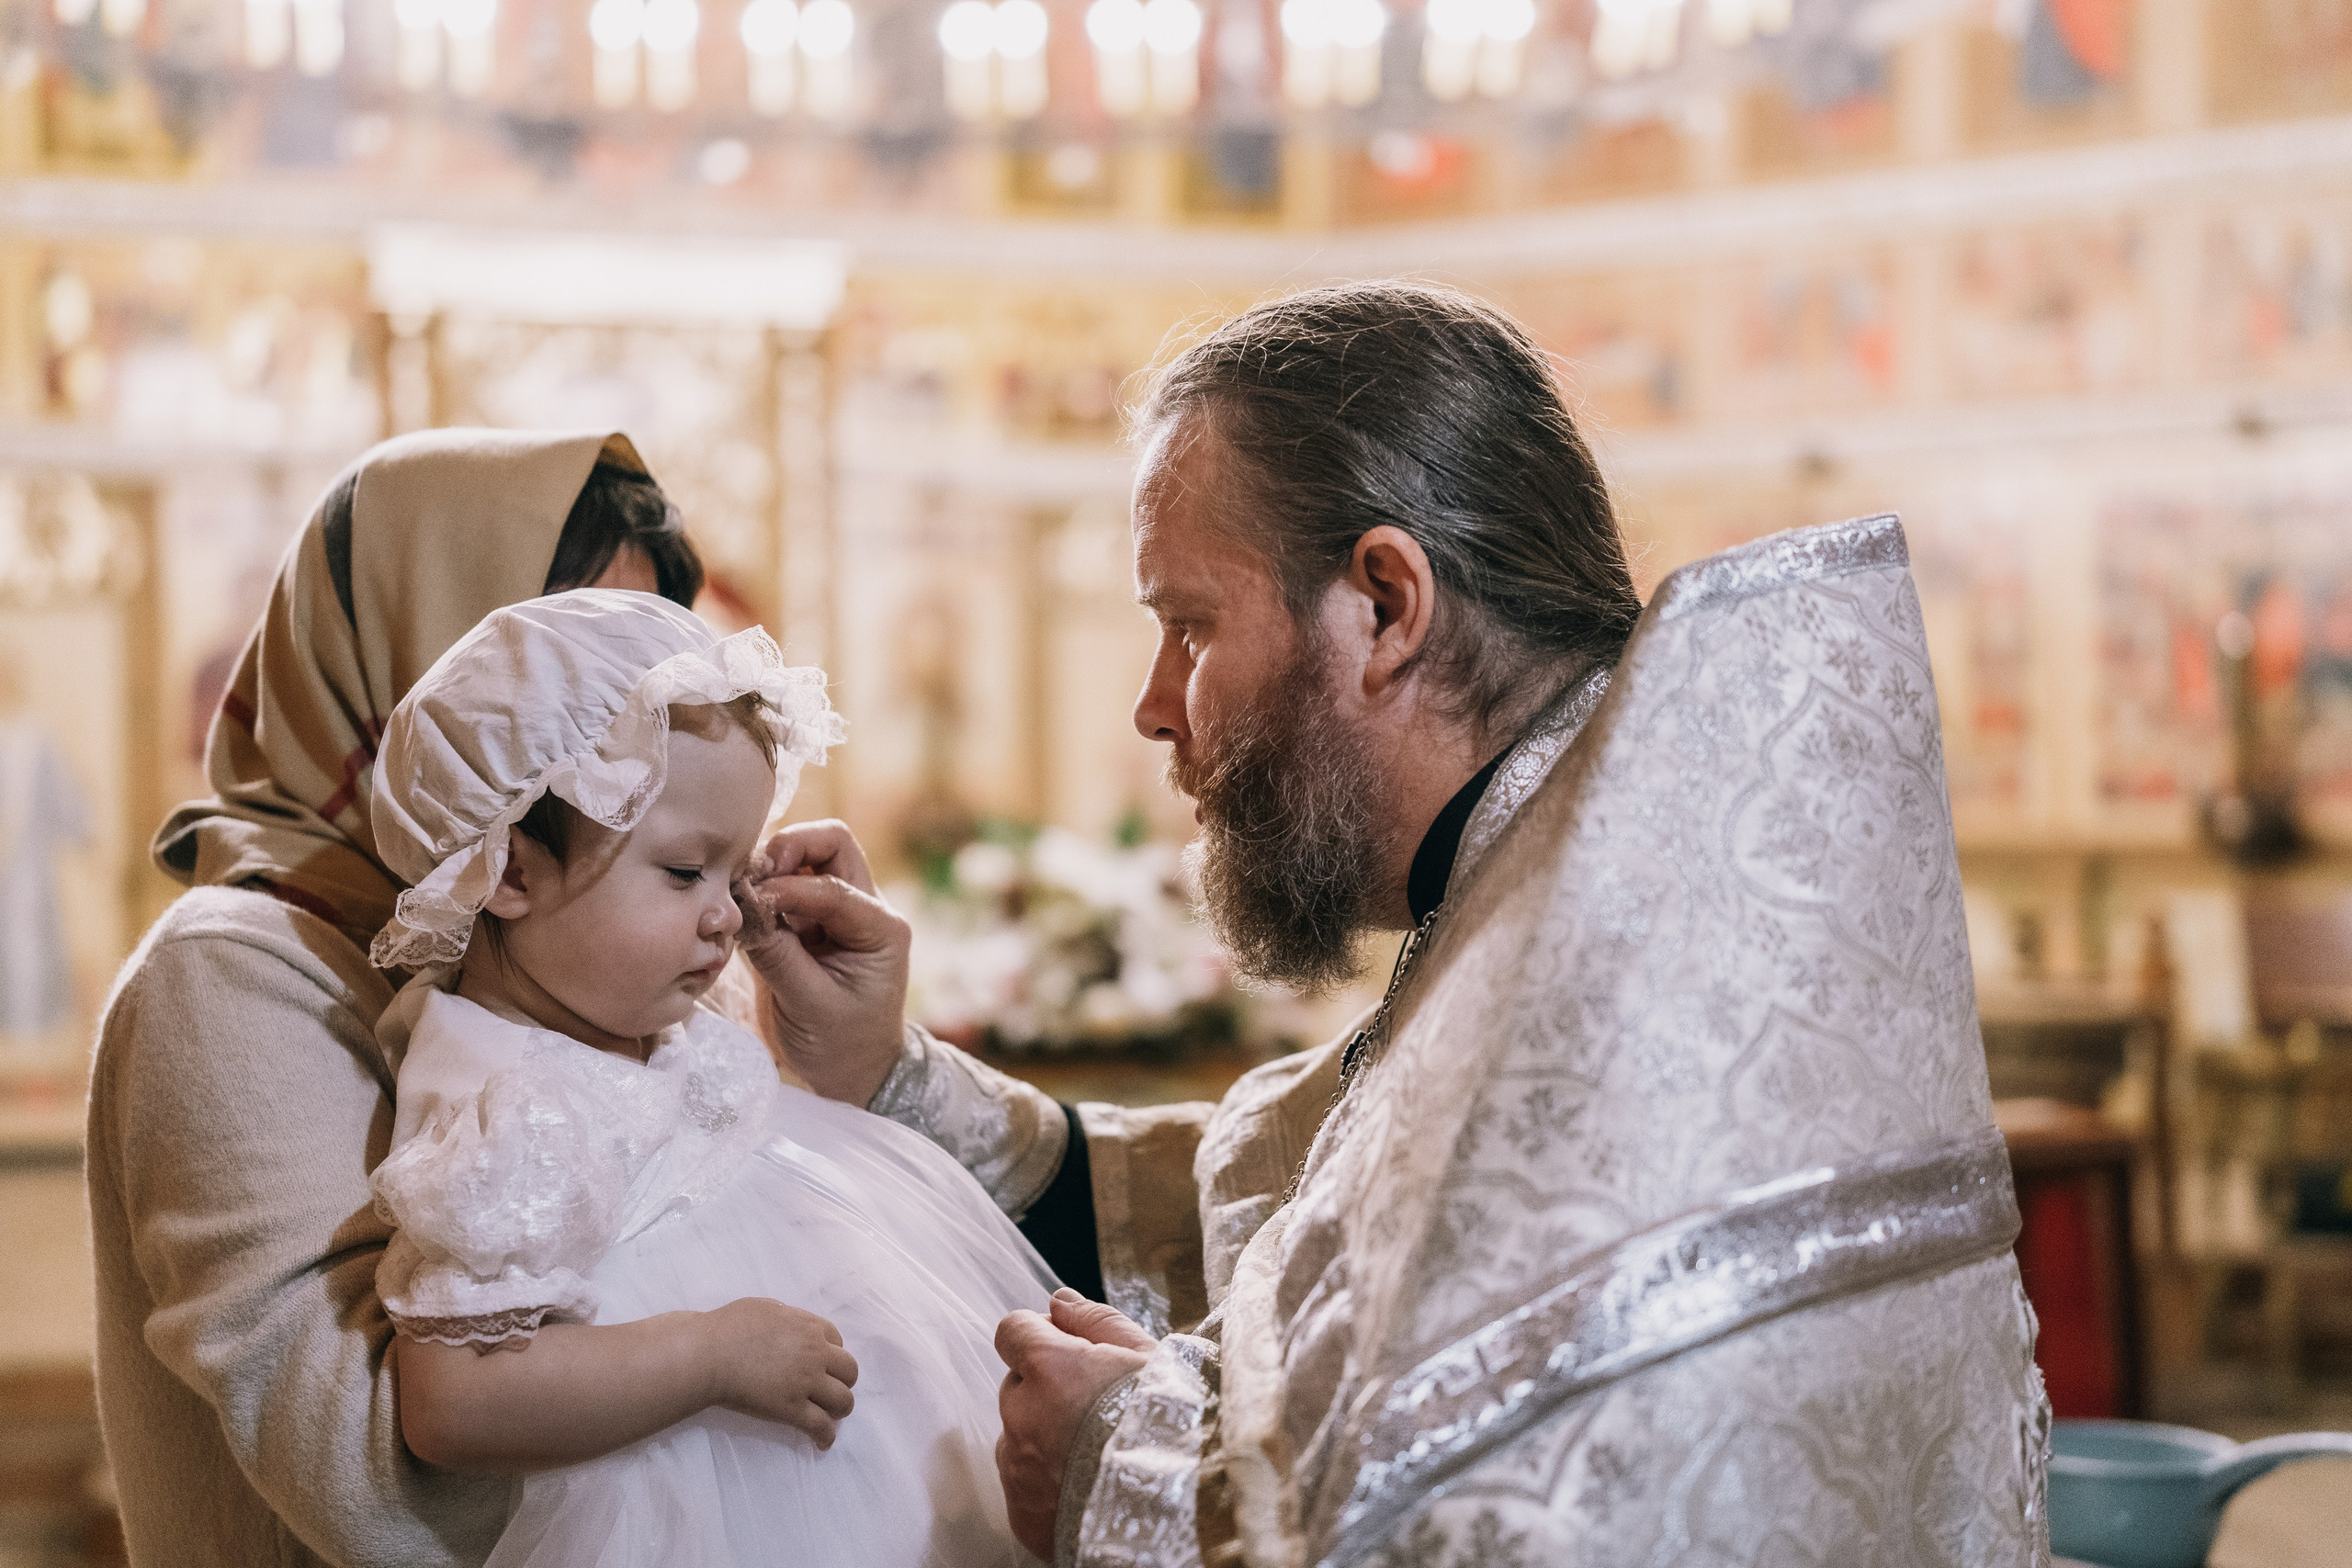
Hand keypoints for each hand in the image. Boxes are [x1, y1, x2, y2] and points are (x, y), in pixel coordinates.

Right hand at [699, 1297, 858, 1447]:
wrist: (709, 1355)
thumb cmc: (729, 1327)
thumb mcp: (766, 1307)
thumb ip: (787, 1316)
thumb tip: (792, 1324)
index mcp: (809, 1327)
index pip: (838, 1341)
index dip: (832, 1354)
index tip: (824, 1365)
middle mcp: (815, 1354)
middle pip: (849, 1371)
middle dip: (843, 1381)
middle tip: (830, 1390)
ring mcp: (805, 1383)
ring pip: (843, 1400)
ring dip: (840, 1408)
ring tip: (830, 1415)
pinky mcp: (792, 1409)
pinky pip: (820, 1426)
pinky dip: (825, 1436)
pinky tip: (822, 1442)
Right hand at [732, 821, 910, 1105]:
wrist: (851, 1072)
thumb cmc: (842, 1045)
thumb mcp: (810, 1005)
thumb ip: (778, 954)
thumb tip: (743, 906)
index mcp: (881, 927)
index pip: (833, 884)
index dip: (787, 888)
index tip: (750, 904)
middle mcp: (864, 909)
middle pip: (830, 844)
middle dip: (787, 849)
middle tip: (750, 878)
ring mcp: (835, 912)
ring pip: (804, 858)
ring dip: (770, 867)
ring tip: (738, 894)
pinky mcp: (807, 923)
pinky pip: (783, 888)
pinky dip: (759, 891)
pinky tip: (738, 910)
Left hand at [994, 1289, 1156, 1558]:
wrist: (1181, 1511)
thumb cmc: (1172, 1425)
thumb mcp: (1148, 1357)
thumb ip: (1097, 1322)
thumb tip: (1059, 1301)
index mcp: (1049, 1368)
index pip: (1013, 1331)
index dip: (1040, 1337)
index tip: (1069, 1351)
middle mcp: (1022, 1416)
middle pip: (1017, 1387)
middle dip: (1046, 1390)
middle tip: (1097, 1410)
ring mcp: (1018, 1471)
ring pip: (1018, 1439)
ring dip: (1045, 1439)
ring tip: (1098, 1456)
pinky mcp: (1023, 1515)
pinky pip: (1024, 1488)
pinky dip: (1048, 1485)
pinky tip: (1089, 1489)